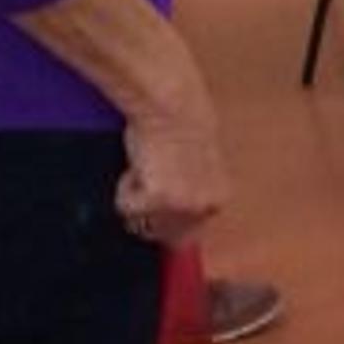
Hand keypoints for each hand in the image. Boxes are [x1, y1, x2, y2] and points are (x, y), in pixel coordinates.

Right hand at [116, 107, 228, 249]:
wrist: (172, 106)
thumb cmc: (181, 127)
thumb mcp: (196, 168)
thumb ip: (188, 195)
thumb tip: (168, 230)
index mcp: (218, 199)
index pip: (186, 236)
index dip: (163, 219)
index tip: (156, 201)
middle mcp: (204, 208)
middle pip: (161, 234)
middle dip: (147, 212)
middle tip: (149, 178)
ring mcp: (182, 205)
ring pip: (140, 222)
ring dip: (135, 199)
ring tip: (147, 168)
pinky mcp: (157, 198)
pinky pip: (126, 208)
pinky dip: (125, 189)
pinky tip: (139, 165)